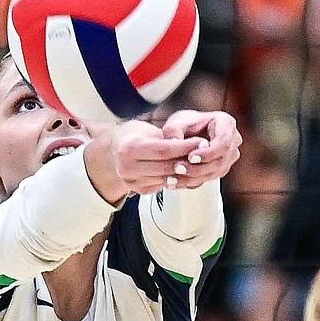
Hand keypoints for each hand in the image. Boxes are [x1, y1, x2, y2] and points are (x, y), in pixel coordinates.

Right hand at [86, 120, 203, 201]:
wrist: (115, 150)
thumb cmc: (135, 135)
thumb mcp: (149, 130)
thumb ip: (168, 139)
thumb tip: (195, 146)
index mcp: (129, 148)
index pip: (164, 150)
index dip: (185, 147)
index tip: (201, 142)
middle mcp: (127, 167)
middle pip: (166, 166)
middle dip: (188, 160)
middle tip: (204, 153)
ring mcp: (131, 181)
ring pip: (166, 178)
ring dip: (184, 172)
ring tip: (198, 162)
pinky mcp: (137, 190)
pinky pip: (162, 185)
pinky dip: (175, 179)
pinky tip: (185, 172)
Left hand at [159, 110, 241, 187]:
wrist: (186, 134)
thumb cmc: (184, 125)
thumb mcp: (176, 123)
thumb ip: (174, 130)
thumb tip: (174, 141)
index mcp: (226, 123)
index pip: (223, 142)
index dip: (208, 152)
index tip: (190, 157)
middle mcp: (232, 140)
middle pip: (220, 160)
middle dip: (198, 168)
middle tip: (178, 169)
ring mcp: (229, 156)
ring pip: (214, 172)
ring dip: (193, 177)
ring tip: (173, 178)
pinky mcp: (222, 169)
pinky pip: (209, 178)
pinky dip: (191, 181)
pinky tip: (175, 182)